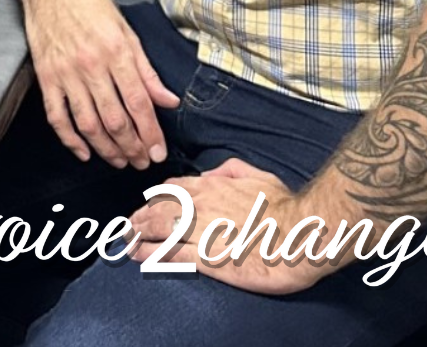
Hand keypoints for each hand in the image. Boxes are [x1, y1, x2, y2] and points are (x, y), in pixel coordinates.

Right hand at [22, 0, 178, 167]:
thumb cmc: (89, 3)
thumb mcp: (126, 30)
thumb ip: (146, 69)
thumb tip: (168, 100)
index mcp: (115, 51)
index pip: (138, 102)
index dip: (150, 132)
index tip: (157, 150)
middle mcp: (90, 65)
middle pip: (114, 119)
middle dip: (132, 147)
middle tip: (141, 161)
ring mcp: (65, 73)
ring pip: (88, 123)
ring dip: (106, 149)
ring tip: (119, 161)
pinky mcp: (45, 77)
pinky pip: (57, 116)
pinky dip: (70, 140)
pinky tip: (84, 152)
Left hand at [127, 157, 327, 295]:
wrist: (300, 237)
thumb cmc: (284, 208)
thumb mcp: (259, 176)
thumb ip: (231, 169)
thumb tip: (210, 173)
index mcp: (212, 187)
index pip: (172, 188)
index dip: (157, 197)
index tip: (150, 204)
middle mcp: (199, 206)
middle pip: (157, 207)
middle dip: (140, 215)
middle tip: (129, 223)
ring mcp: (200, 231)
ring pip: (157, 227)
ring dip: (137, 231)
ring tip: (126, 237)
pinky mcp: (205, 257)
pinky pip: (168, 252)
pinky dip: (148, 252)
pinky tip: (136, 254)